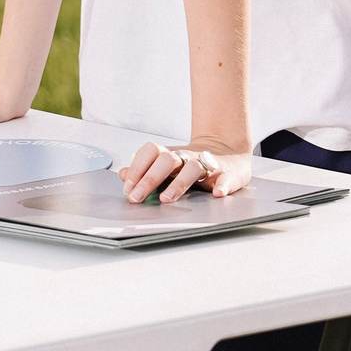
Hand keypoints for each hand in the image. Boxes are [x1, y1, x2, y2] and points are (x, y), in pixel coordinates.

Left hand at [120, 136, 252, 203]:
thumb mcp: (168, 165)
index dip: (137, 167)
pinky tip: (216, 193)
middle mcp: (188, 156)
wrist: (229, 153)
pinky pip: (225, 178)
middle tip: (137, 197)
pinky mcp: (228, 174)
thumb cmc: (193, 164)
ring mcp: (208, 164)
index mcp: (172, 154)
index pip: (151, 152)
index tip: (127, 187)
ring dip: (179, 183)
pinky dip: (222, 185)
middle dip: (149, 178)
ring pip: (193, 168)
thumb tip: (122, 174)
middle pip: (167, 160)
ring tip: (166, 199)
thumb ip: (145, 170)